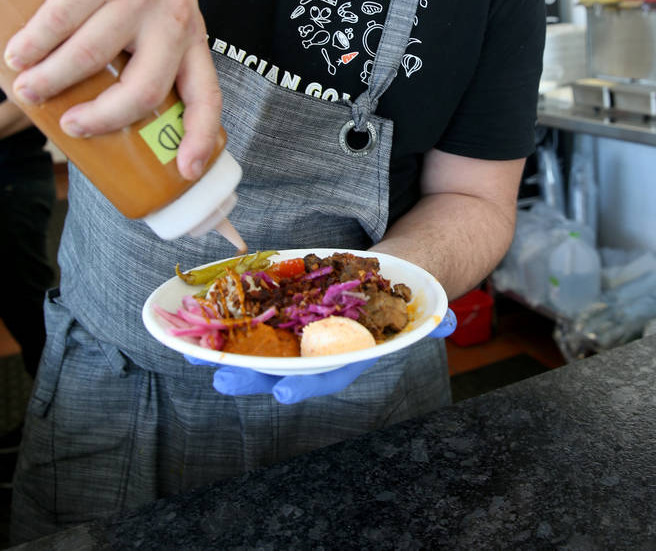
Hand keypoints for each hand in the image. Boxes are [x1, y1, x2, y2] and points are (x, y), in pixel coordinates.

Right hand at [3, 0, 220, 179]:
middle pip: (144, 89)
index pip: (206, 94)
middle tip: (72, 127)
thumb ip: (142, 48)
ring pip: (91, 57)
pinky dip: (32, 44)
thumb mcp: (156, 6)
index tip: (182, 171)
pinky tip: (14, 54)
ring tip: (25, 86)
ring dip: (50, 81)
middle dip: (104, 118)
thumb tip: (103, 108)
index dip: (199, 136)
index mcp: (190, 32)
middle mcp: (173, 15)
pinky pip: (60, 21)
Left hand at [188, 309, 457, 403]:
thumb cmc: (403, 297)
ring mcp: (300, 335)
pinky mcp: (286, 313)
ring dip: (227, 354)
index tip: (284, 391)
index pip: (327, 374)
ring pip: (260, 351)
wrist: (392, 279)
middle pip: (282, 369)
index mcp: (350, 355)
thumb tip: (445, 323)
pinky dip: (225, 326)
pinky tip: (196, 327)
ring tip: (194, 355)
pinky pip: (253, 322)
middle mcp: (321, 351)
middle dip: (251, 376)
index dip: (306, 382)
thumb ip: (432, 321)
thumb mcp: (421, 308)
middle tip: (222, 378)